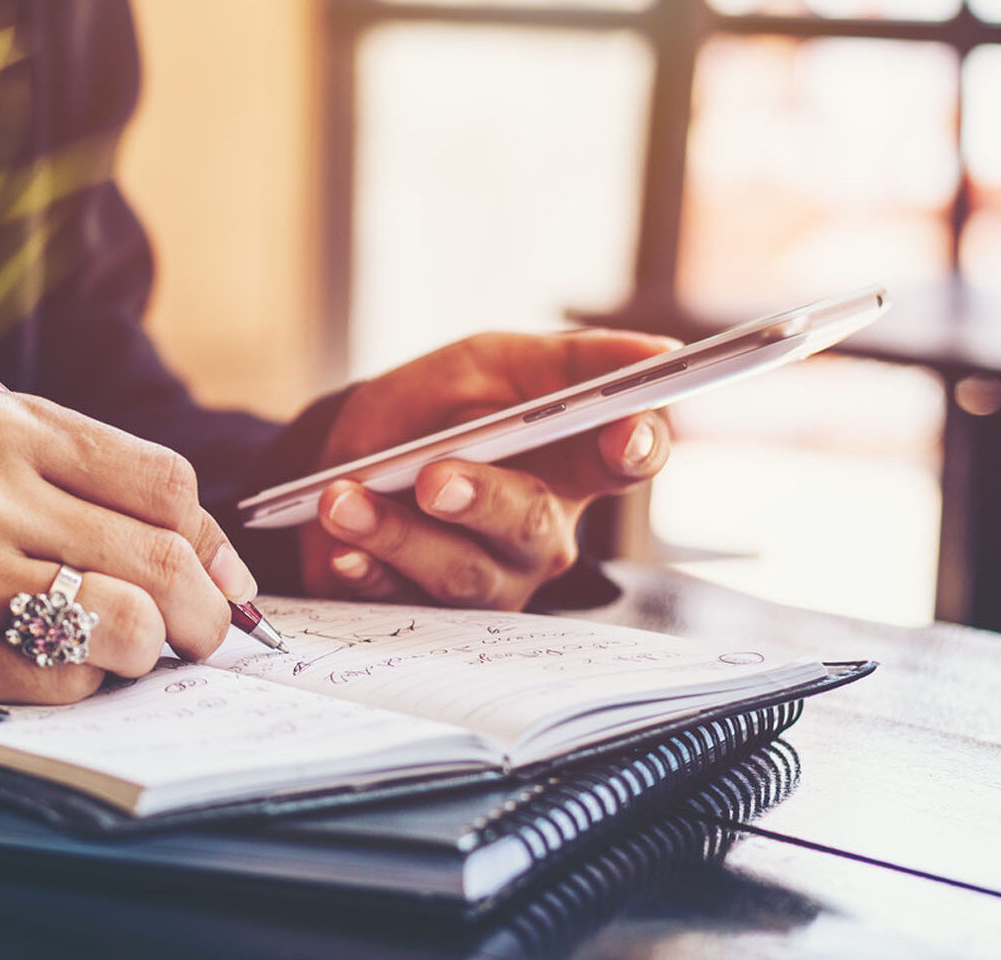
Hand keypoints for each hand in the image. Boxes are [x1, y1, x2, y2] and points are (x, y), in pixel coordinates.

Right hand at [0, 392, 256, 703]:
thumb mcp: (4, 440)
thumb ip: (111, 481)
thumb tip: (228, 572)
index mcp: (1, 428)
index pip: (165, 488)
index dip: (209, 542)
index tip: (217, 573)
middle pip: (158, 563)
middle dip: (203, 611)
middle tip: (202, 628)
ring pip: (123, 631)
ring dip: (146, 648)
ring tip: (127, 638)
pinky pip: (64, 684)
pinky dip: (82, 678)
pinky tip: (50, 652)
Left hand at [300, 330, 677, 608]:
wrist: (350, 454)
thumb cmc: (438, 407)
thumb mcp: (492, 363)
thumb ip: (571, 360)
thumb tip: (658, 352)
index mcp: (573, 463)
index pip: (631, 459)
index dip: (636, 448)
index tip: (622, 435)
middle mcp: (542, 532)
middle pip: (531, 524)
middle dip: (480, 499)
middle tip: (432, 479)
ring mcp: (491, 579)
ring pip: (461, 572)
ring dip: (397, 534)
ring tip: (344, 501)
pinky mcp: (432, 612)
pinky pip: (404, 601)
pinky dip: (368, 571)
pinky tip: (343, 551)